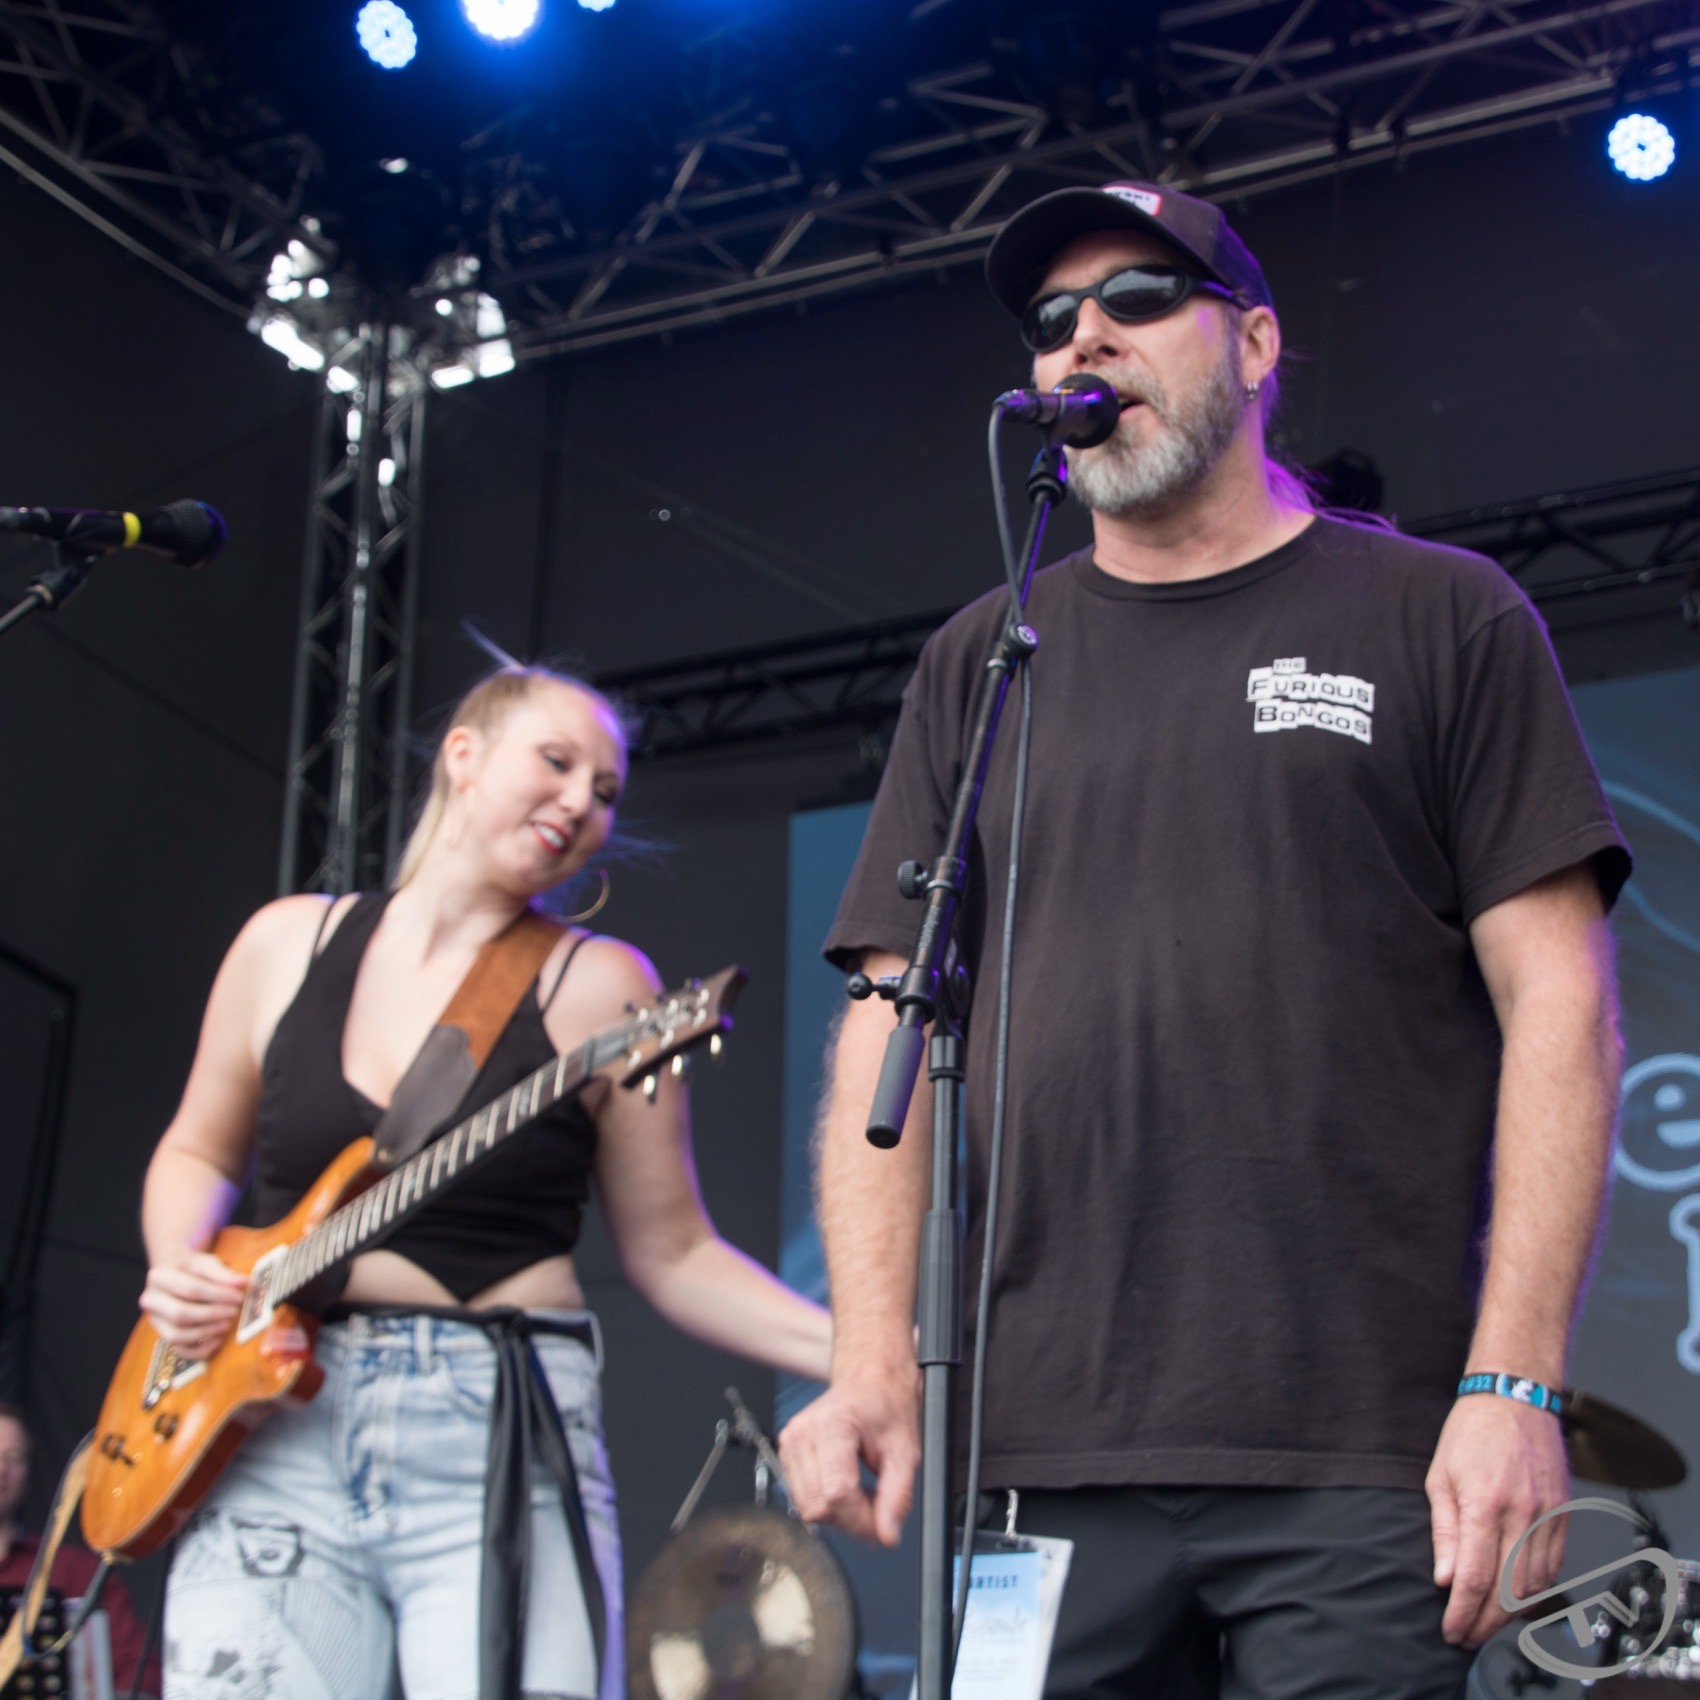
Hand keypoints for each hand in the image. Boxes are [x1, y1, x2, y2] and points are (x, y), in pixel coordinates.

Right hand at [140, 1251, 247, 1360]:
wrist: (175, 1273)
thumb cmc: (193, 1268)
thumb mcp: (207, 1263)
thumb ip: (224, 1274)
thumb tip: (245, 1283)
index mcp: (159, 1276)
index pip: (191, 1289)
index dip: (218, 1294)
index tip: (239, 1296)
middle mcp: (150, 1300)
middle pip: (181, 1314)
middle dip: (211, 1315)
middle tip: (234, 1311)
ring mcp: (155, 1321)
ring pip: (177, 1335)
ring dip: (206, 1332)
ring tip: (228, 1324)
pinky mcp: (163, 1336)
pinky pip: (179, 1350)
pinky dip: (199, 1351)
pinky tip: (218, 1342)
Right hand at [778, 1362, 919, 1547]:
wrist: (870, 1380)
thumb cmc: (886, 1405)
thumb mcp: (905, 1451)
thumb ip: (898, 1497)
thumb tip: (887, 1536)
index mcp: (832, 1425)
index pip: (836, 1494)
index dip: (861, 1520)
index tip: (882, 1525)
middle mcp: (803, 1433)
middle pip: (819, 1506)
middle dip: (852, 1520)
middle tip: (878, 1507)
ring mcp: (790, 1442)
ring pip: (808, 1508)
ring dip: (839, 1514)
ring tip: (863, 1493)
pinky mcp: (787, 1453)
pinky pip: (803, 1498)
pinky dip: (827, 1503)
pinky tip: (847, 1487)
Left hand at [1427, 1393, 1570, 1647]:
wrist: (1515, 1398)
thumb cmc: (1470, 1432)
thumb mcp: (1440, 1475)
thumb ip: (1444, 1530)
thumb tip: (1444, 1579)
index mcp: (1483, 1504)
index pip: (1474, 1577)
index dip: (1462, 1612)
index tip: (1450, 1629)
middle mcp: (1521, 1514)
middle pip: (1508, 1591)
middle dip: (1485, 1622)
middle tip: (1466, 1636)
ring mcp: (1547, 1516)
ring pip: (1534, 1586)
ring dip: (1511, 1613)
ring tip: (1487, 1622)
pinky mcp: (1564, 1515)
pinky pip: (1553, 1567)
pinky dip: (1535, 1591)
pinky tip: (1516, 1598)